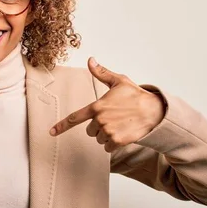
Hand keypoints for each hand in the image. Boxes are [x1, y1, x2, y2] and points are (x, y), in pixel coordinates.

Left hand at [49, 57, 165, 152]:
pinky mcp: (117, 141)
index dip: (61, 126)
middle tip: (113, 118)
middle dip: (98, 126)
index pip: (74, 118)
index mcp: (97, 106)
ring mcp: (108, 131)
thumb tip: (90, 60)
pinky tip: (123, 133)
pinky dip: (113, 144)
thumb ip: (101, 73)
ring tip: (120, 125)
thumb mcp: (118, 81)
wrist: (155, 111)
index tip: (51, 132)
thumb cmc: (136, 96)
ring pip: (98, 139)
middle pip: (90, 130)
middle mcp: (100, 120)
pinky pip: (107, 147)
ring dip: (106, 135)